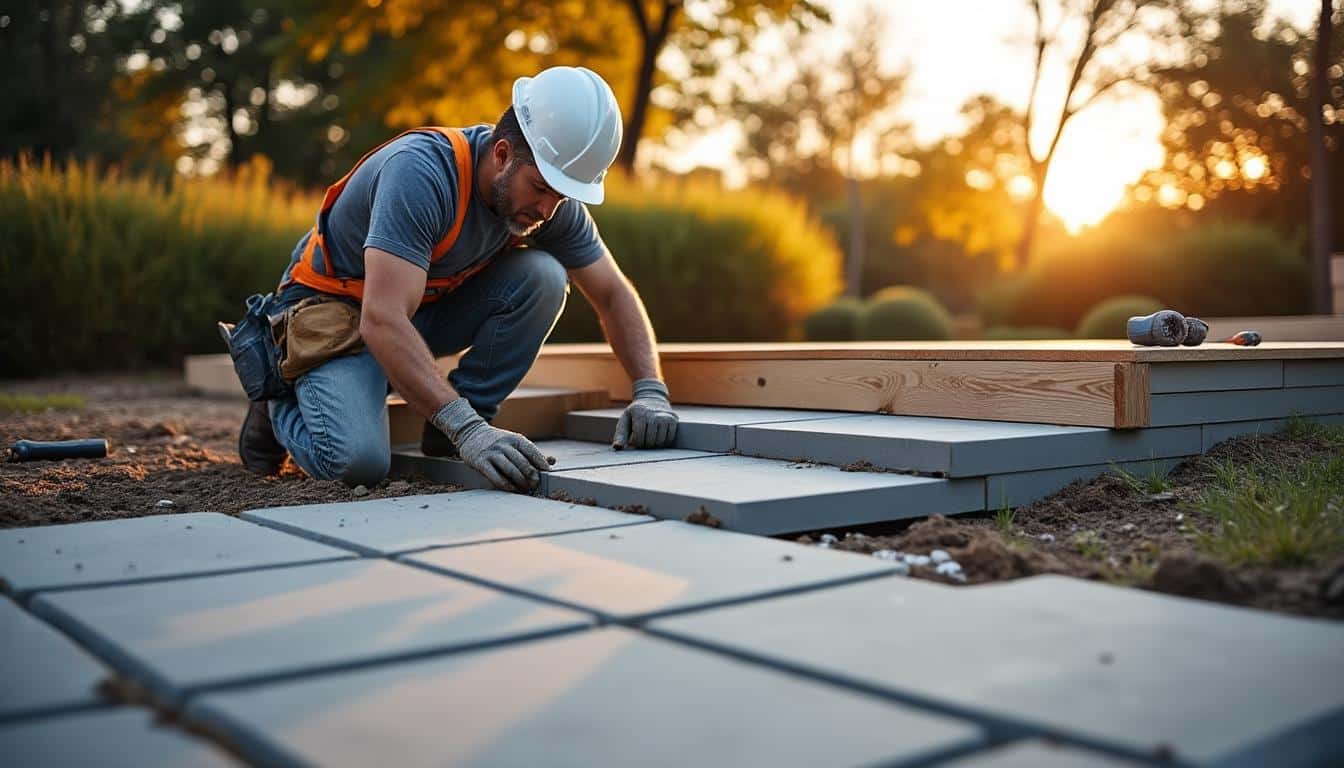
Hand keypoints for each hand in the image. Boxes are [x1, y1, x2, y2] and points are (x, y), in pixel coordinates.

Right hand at [431, 399, 547, 491]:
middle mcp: (504, 445)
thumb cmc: (497, 442)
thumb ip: (532, 452)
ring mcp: (492, 453)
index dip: (540, 463)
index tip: (546, 473)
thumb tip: (552, 461)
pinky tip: (512, 489)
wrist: (471, 433)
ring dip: (520, 481)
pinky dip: (505, 485)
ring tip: (526, 488)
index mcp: (515, 439)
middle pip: (522, 462)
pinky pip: (495, 476)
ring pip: (510, 470)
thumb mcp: (514, 442)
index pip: (532, 451)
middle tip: (536, 484)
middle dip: (531, 475)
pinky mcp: (481, 462)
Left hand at [613, 378, 677, 449]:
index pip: (638, 438)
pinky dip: (664, 442)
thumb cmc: (636, 413)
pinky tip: (658, 439)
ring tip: (649, 441)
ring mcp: (664, 416)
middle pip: (649, 441)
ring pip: (660, 441)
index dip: (635, 443)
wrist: (651, 398)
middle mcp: (653, 414)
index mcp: (639, 413)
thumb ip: (620, 434)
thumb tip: (617, 447)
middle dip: (644, 445)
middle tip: (642, 442)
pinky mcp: (673, 419)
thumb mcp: (625, 420)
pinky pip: (670, 438)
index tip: (633, 439)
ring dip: (654, 445)